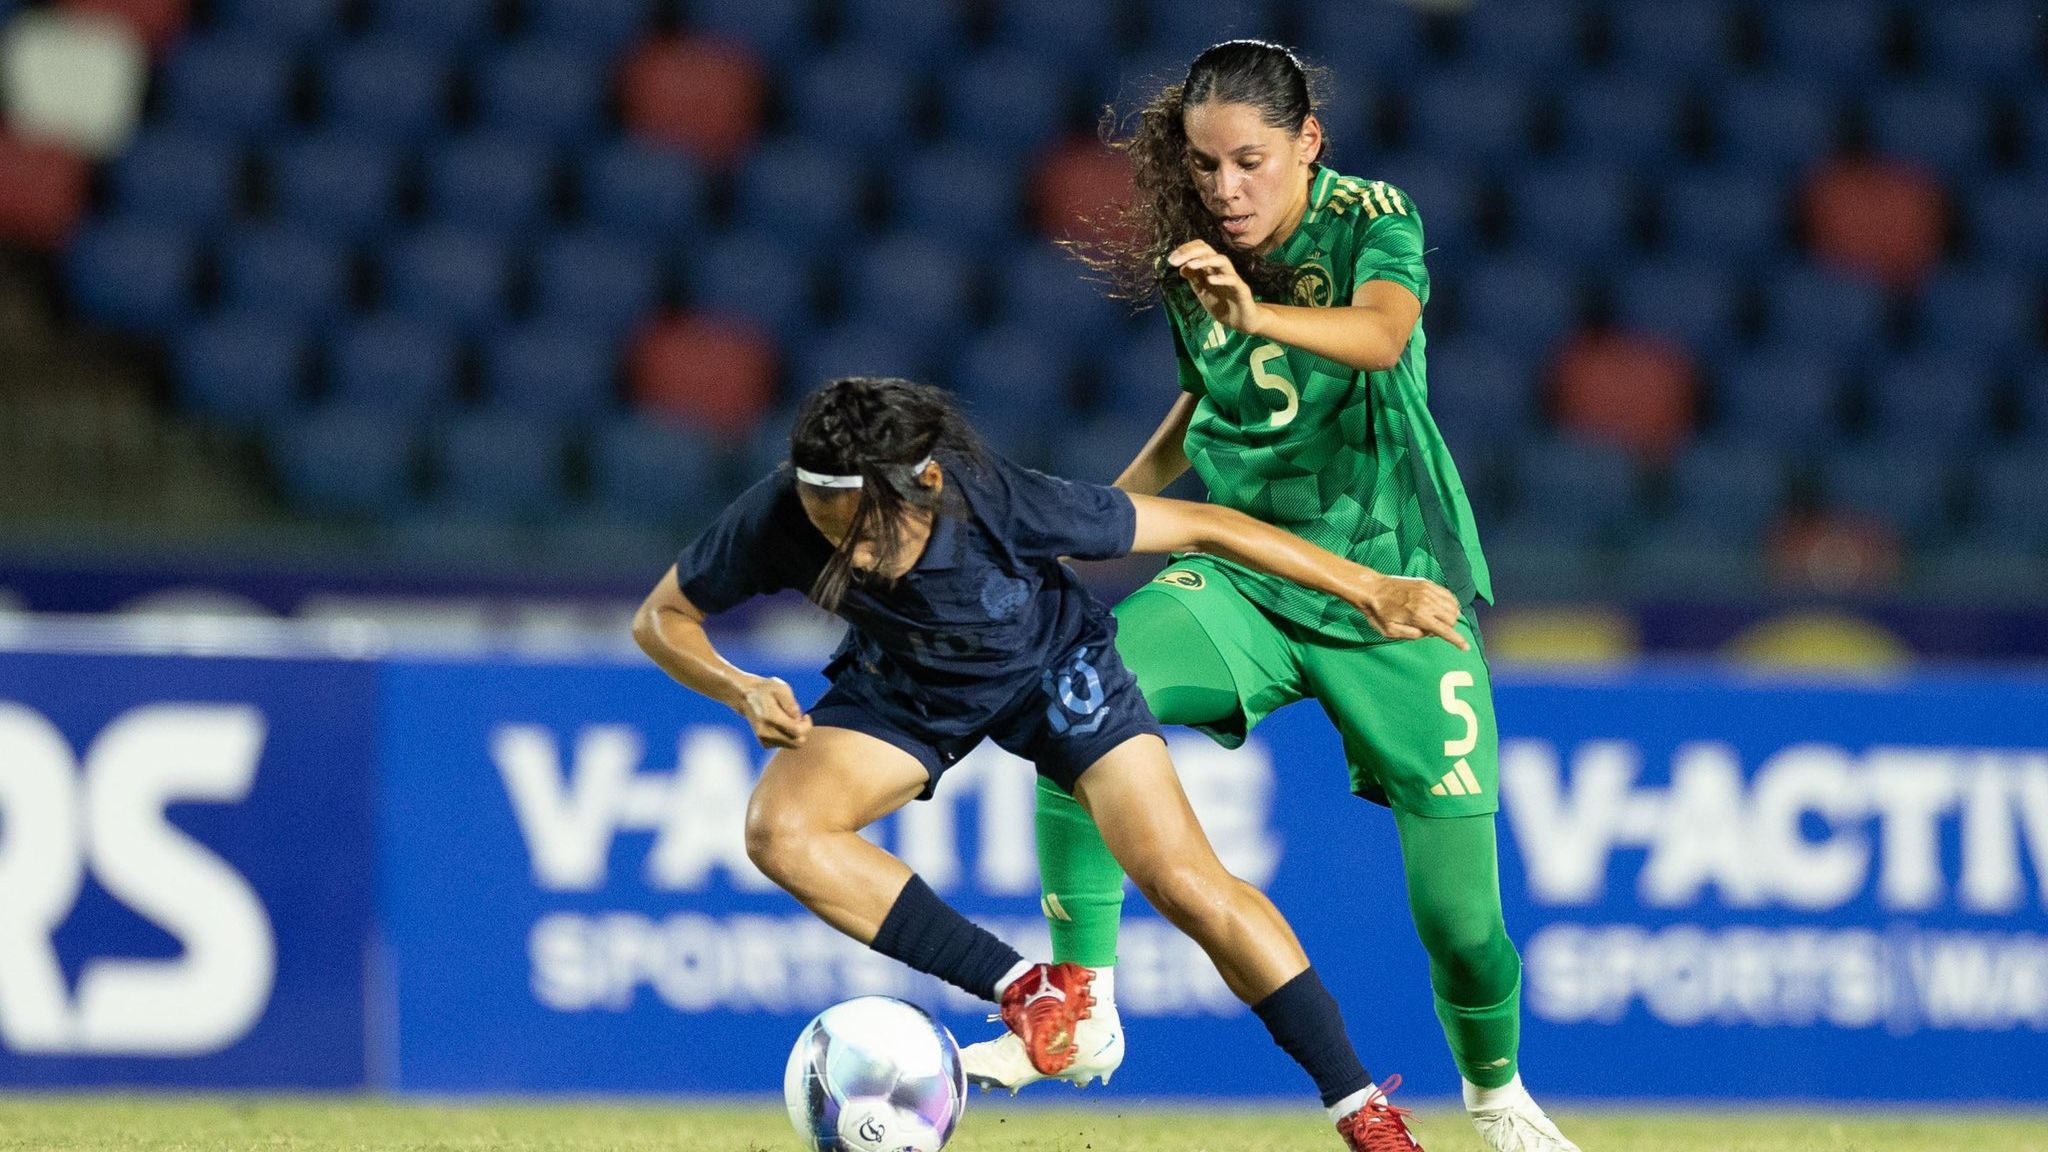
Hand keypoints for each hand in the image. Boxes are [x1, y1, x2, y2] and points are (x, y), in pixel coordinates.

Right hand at [736, 675, 812, 748]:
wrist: (746, 697)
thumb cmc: (766, 690)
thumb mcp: (781, 688)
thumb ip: (791, 704)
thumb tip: (798, 718)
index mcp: (771, 718)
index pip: (797, 731)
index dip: (807, 725)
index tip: (805, 716)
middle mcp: (766, 732)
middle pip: (797, 743)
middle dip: (803, 731)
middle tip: (800, 719)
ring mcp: (764, 739)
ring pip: (792, 745)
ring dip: (796, 734)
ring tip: (790, 720)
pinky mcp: (764, 743)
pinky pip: (784, 745)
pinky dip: (788, 737)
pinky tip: (784, 726)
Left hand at [1168, 240, 1265, 334]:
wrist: (1240, 321)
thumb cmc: (1221, 304)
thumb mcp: (1202, 291)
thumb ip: (1194, 278)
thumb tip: (1181, 267)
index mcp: (1211, 267)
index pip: (1200, 249)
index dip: (1186, 250)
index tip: (1171, 259)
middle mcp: (1222, 269)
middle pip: (1209, 250)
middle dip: (1191, 252)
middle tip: (1174, 260)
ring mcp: (1232, 278)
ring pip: (1222, 260)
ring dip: (1205, 260)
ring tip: (1190, 264)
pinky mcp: (1242, 290)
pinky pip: (1233, 280)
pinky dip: (1221, 278)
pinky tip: (1209, 280)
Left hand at [1350, 574, 1469, 649]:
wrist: (1372, 589)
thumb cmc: (1378, 613)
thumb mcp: (1390, 631)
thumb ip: (1411, 635)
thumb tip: (1428, 634)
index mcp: (1418, 616)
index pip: (1445, 631)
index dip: (1457, 641)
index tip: (1466, 648)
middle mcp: (1426, 602)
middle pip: (1452, 618)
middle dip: (1449, 628)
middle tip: (1432, 630)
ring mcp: (1428, 590)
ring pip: (1452, 606)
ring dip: (1450, 616)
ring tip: (1437, 620)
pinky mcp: (1427, 583)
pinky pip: (1447, 594)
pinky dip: (1450, 603)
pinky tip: (1442, 608)